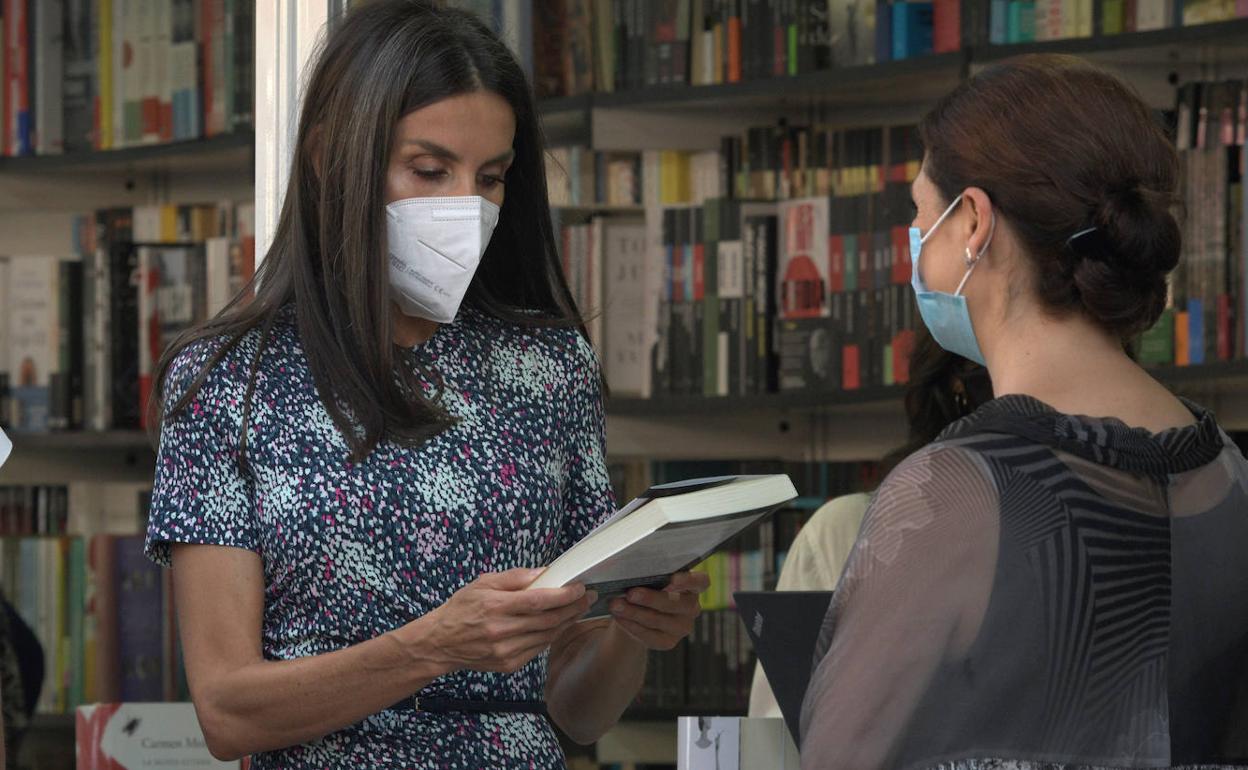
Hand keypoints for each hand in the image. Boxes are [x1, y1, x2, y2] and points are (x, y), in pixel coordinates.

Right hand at [420, 568, 595, 673]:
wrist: (441, 642)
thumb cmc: (462, 608)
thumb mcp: (483, 583)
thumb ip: (514, 577)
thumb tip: (543, 572)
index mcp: (495, 606)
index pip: (539, 601)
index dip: (564, 595)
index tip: (580, 587)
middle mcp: (501, 630)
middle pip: (548, 620)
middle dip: (573, 608)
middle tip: (588, 597)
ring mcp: (506, 651)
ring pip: (547, 636)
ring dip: (567, 622)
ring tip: (579, 609)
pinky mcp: (508, 664)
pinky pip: (538, 648)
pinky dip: (551, 635)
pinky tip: (559, 624)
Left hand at [606, 571, 709, 650]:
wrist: (637, 610)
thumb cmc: (646, 586)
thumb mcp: (649, 576)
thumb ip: (648, 571)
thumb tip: (630, 568)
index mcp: (692, 585)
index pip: (701, 581)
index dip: (689, 581)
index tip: (672, 578)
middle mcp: (691, 607)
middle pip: (677, 604)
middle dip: (651, 598)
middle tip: (631, 593)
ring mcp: (682, 626)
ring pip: (659, 620)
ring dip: (635, 613)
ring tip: (617, 605)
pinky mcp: (668, 642)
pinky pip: (650, 636)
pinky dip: (632, 626)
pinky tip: (620, 618)